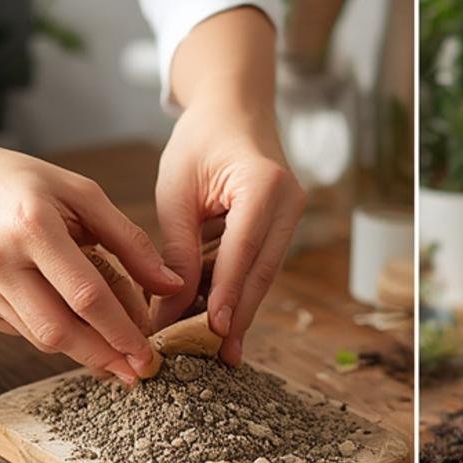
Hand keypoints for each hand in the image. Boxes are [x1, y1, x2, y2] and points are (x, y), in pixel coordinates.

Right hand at [0, 137, 182, 383]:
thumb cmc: (18, 181)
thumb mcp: (79, 193)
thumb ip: (129, 240)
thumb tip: (171, 285)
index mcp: (32, 225)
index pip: (86, 295)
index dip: (121, 331)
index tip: (148, 353)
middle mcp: (1, 260)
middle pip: (60, 330)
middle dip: (104, 357)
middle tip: (137, 372)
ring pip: (41, 339)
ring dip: (83, 354)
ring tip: (115, 359)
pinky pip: (23, 332)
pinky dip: (55, 336)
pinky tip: (75, 332)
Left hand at [152, 96, 304, 364]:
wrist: (235, 106)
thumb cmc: (201, 140)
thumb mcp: (177, 189)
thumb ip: (177, 247)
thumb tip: (169, 306)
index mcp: (264, 184)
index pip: (244, 250)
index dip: (227, 293)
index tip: (212, 330)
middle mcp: (290, 204)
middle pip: (262, 273)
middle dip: (238, 316)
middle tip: (219, 357)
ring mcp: (292, 219)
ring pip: (263, 276)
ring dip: (238, 311)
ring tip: (219, 350)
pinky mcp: (284, 230)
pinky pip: (259, 268)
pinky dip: (238, 293)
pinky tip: (221, 321)